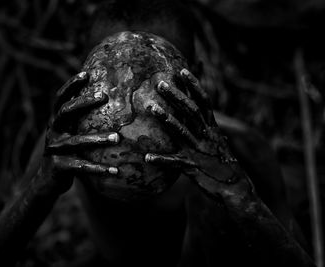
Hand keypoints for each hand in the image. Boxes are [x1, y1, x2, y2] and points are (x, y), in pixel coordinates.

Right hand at [42, 72, 119, 193]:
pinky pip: (82, 166)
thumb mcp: (71, 133)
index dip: (71, 85)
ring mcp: (55, 149)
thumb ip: (81, 120)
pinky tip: (115, 170)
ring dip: (98, 139)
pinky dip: (99, 169)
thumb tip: (106, 98)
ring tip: (118, 138)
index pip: (61, 98)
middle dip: (84, 102)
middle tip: (104, 96)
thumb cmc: (68, 152)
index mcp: (57, 121)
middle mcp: (54, 131)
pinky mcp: (59, 166)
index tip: (86, 74)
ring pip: (77, 141)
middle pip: (66, 111)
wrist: (48, 181)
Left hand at [144, 69, 253, 203]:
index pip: (203, 102)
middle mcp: (207, 136)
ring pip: (182, 132)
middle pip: (191, 111)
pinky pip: (175, 163)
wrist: (236, 188)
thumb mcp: (217, 142)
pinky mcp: (193, 168)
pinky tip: (147, 157)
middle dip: (176, 96)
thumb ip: (207, 128)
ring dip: (166, 119)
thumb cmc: (223, 164)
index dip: (194, 86)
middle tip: (160, 83)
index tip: (182, 70)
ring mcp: (200, 151)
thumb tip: (201, 117)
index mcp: (212, 129)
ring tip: (151, 107)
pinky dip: (162, 160)